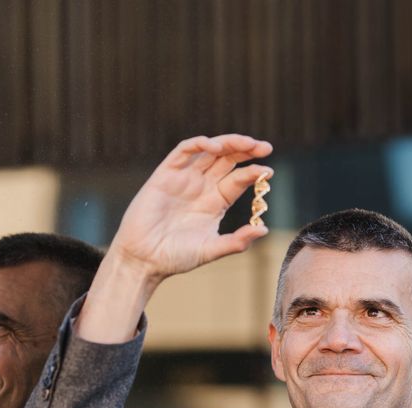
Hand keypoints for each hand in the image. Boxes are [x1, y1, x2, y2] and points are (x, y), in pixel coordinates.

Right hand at [108, 134, 272, 282]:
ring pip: (209, 150)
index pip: (238, 180)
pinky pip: (183, 151)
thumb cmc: (175, 257)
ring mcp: (184, 178)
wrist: (143, 260)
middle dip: (247, 150)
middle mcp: (201, 186)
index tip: (267, 172)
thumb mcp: (211, 249)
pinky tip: (215, 146)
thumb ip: (237, 241)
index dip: (254, 173)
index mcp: (215, 202)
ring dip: (228, 143)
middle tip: (266, 147)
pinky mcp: (165, 174)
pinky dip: (199, 143)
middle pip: (228, 160)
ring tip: (247, 143)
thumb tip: (264, 230)